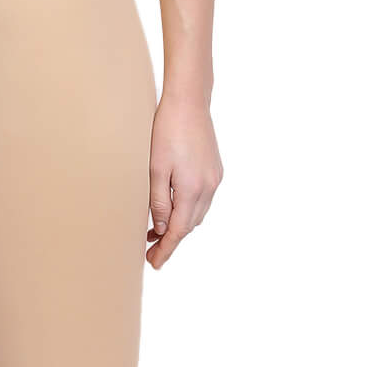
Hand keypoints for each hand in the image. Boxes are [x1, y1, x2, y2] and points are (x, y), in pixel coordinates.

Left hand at [146, 92, 221, 269]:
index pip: (178, 230)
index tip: (154, 263)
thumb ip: (158, 201)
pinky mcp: (215, 170)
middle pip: (189, 225)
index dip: (165, 249)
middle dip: (171, 240)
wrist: (189, 102)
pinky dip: (189, 210)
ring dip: (179, 226)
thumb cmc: (166, 131)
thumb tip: (160, 228)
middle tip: (151, 252)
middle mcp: (208, 188)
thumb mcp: (155, 169)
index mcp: (192, 190)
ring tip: (157, 233)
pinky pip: (203, 200)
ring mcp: (215, 179)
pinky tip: (174, 209)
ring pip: (197, 214)